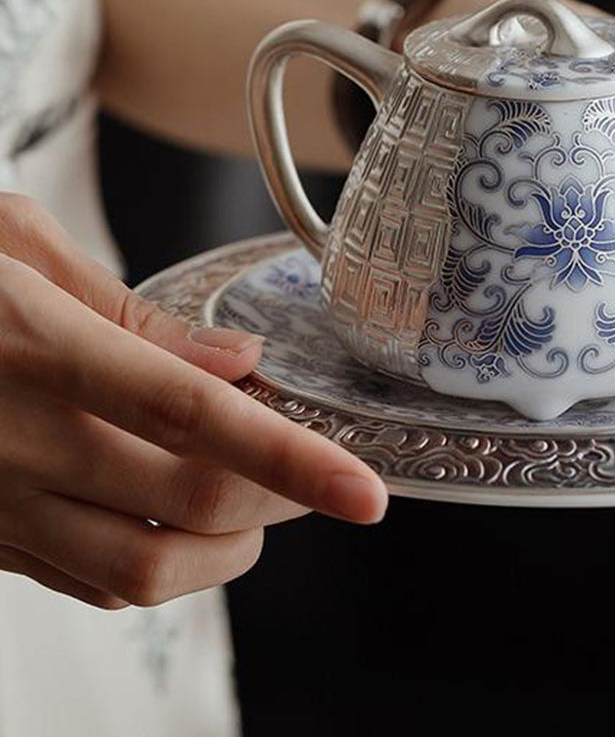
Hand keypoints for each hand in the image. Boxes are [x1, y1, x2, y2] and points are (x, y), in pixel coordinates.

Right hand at [0, 194, 387, 609]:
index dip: (293, 461)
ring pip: (144, 575)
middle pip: (191, 507)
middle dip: (281, 500)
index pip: (197, 420)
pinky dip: (160, 563)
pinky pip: (89, 583)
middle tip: (316, 469)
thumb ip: (135, 312)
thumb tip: (237, 361)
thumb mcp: (16, 246)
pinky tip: (176, 515)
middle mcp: (17, 442)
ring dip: (227, 549)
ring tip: (251, 499)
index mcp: (40, 351)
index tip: (366, 492)